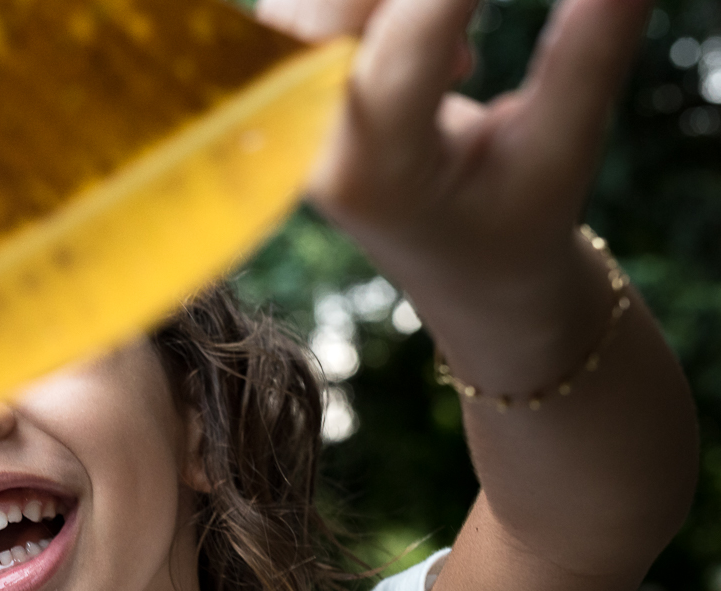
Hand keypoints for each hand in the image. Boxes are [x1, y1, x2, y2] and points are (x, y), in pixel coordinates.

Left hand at [262, 0, 654, 388]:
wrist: (466, 274)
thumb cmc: (520, 220)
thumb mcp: (562, 150)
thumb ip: (587, 55)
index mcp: (374, 170)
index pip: (411, 34)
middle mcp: (312, 144)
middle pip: (333, 8)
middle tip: (471, 51)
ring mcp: (293, 122)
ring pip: (315, 5)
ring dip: (386, 0)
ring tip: (462, 63)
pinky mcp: (295, 96)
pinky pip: (311, 13)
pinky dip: (374, 4)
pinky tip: (442, 56)